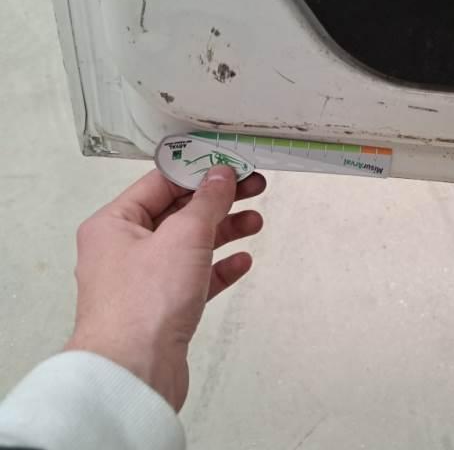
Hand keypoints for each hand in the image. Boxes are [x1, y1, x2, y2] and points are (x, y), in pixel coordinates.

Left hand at [64, 166, 266, 410]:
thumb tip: (222, 173)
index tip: (234, 164)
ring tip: (257, 222)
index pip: (160, 183)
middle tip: (256, 187)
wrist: (133, 372)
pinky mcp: (162, 309)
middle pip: (178, 213)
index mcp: (114, 224)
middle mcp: (124, 249)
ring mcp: (143, 281)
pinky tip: (242, 261)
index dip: (199, 171)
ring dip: (224, 231)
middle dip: (218, 201)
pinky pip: (194, 279)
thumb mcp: (184, 236)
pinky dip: (218, 268)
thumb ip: (207, 201)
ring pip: (189, 246)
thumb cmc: (147, 298)